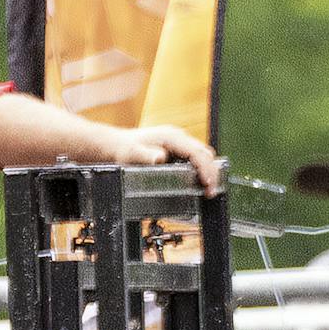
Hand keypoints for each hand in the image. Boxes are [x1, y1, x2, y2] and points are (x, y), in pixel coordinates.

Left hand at [106, 122, 222, 191]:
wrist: (117, 145)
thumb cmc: (123, 150)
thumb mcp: (131, 154)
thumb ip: (145, 156)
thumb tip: (160, 157)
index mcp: (171, 137)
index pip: (196, 152)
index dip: (205, 168)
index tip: (208, 183)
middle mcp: (178, 137)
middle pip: (204, 152)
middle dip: (211, 172)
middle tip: (210, 192)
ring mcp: (179, 142)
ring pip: (202, 154)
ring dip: (208, 171)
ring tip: (207, 190)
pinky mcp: (177, 148)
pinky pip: (194, 157)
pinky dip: (200, 169)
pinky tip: (198, 182)